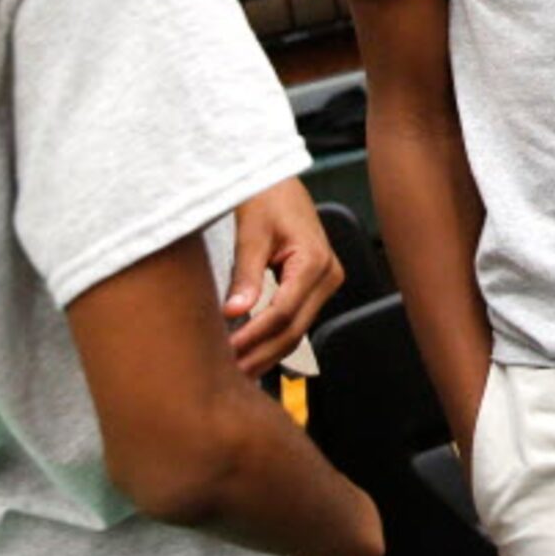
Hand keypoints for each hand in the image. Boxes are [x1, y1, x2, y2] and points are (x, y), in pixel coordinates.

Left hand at [226, 179, 342, 376]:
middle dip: (261, 353)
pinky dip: (272, 339)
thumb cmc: (268, 198)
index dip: (254, 334)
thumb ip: (245, 274)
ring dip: (266, 353)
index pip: (284, 311)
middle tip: (228, 373)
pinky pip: (296, 321)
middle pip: (295, 329)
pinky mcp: (315, 288)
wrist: (280, 182)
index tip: (226, 350)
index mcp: (316, 260)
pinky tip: (250, 352)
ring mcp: (325, 284)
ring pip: (297, 331)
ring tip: (235, 371)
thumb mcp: (251, 233)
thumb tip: (234, 312)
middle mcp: (328, 275)